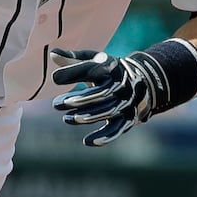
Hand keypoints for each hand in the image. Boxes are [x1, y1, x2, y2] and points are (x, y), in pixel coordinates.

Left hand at [50, 48, 166, 146]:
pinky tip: (87, 142)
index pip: (93, 69)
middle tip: (56, 104)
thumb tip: (53, 54)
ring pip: (108, 111)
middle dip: (79, 99)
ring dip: (87, 117)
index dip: (74, 73)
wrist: (143, 81)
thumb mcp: (93, 59)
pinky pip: (118, 129)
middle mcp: (122, 84)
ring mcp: (127, 102)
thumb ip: (73, 59)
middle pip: (102, 93)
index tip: (54, 78)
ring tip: (66, 119)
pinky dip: (104, 137)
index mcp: (111, 67)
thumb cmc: (107, 70)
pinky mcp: (129, 118)